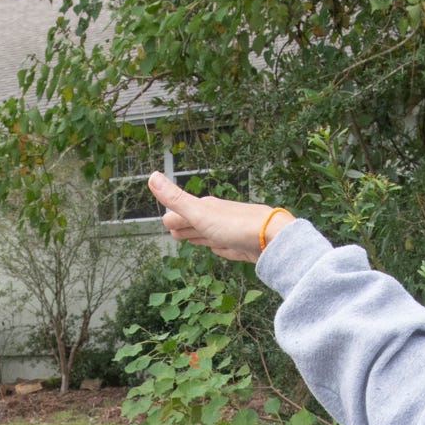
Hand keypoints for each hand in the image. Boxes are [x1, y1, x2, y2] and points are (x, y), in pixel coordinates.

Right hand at [149, 172, 285, 261]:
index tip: (165, 222)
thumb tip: (152, 176)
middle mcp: (219, 218)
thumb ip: (175, 199)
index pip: (184, 213)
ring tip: (194, 239)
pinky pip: (227, 246)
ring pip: (211, 234)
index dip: (174, 219)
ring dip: (201, 236)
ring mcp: (231, 232)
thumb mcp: (198, 213)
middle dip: (185, 227)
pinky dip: (220, 247)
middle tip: (174, 232)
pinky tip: (219, 248)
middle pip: (197, 223)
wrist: (271, 236)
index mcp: (207, 209)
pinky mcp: (242, 246)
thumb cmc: (234, 225)